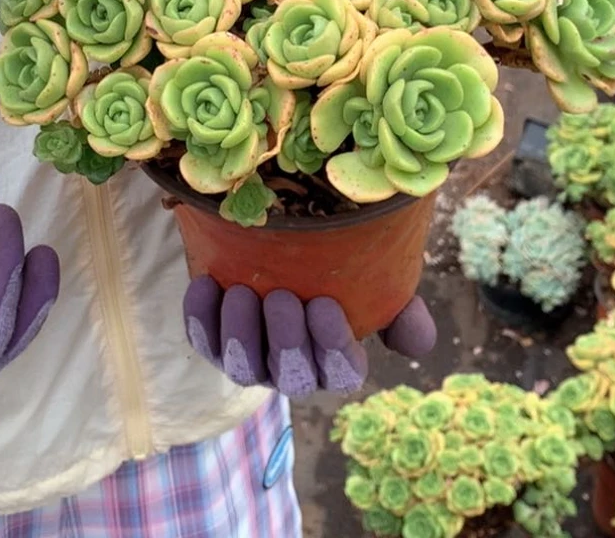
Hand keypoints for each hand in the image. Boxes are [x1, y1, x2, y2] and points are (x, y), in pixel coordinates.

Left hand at [183, 278, 435, 397]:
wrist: (283, 240)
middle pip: (290, 375)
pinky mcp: (213, 339)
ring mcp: (250, 357)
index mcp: (335, 361)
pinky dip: (201, 316)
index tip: (326, 305)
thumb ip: (400, 310)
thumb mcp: (377, 281)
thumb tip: (414, 344)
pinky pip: (203, 340)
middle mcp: (291, 369)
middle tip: (282, 297)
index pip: (340, 372)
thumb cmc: (338, 265)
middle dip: (286, 340)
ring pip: (242, 367)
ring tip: (242, 292)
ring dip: (241, 333)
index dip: (333, 347)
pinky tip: (205, 283)